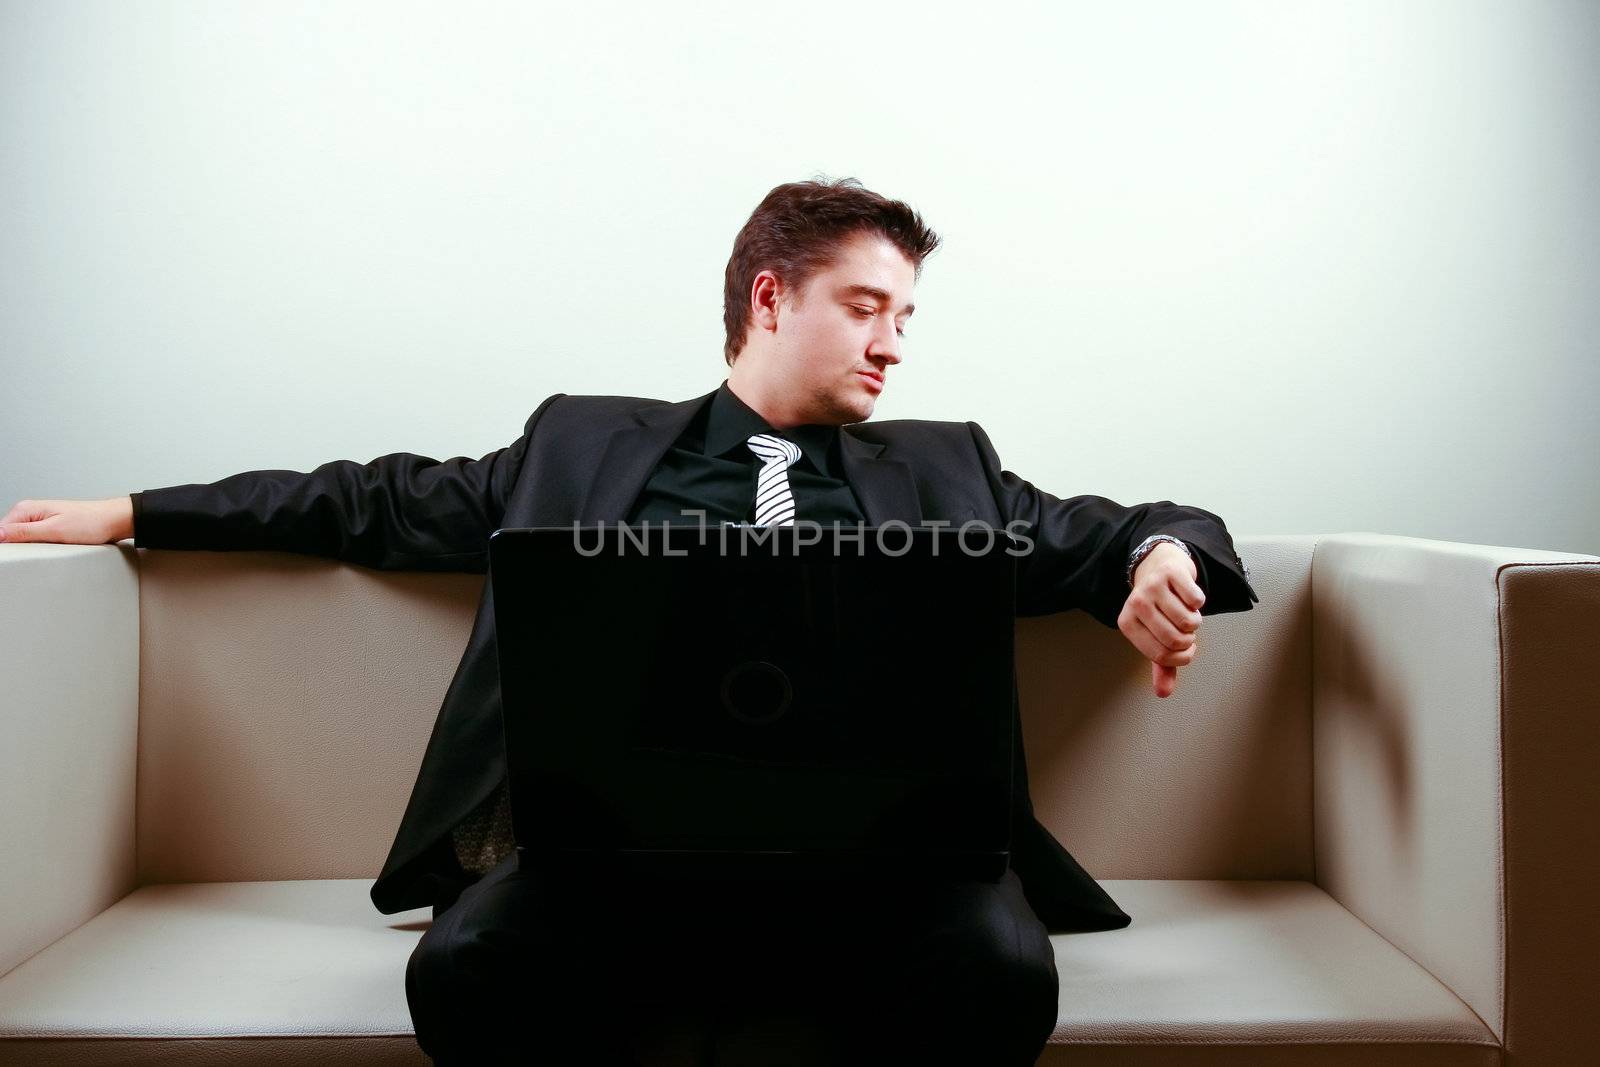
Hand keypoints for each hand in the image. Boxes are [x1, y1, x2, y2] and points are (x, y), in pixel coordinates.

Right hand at [0, 497, 134, 544]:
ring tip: (43, 552)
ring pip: (19, 539)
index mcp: (26, 509)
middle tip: (32, 556)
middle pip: (7, 536)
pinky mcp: (47, 527)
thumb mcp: (54, 530)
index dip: (5, 547)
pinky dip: (36, 548)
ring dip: (25, 549)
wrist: (113, 520)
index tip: (12, 556)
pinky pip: (32, 539)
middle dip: (15, 549)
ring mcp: (38, 520)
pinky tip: (45, 551)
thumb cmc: (91, 522)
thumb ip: (24, 532)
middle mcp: (29, 512)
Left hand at [1117, 542, 1203, 697]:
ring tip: (1185, 612)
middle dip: (1189, 640)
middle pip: (1175, 640)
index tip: (1185, 651)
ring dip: (1195, 621)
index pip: (1160, 655)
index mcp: (1127, 624)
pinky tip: (1188, 596)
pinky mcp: (1170, 572)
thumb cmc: (1159, 607)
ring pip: (1188, 621)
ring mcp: (1152, 587)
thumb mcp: (1156, 635)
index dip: (1180, 657)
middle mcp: (1136, 605)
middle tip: (1186, 631)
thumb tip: (1163, 693)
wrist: (1159, 566)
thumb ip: (1161, 665)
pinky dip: (1199, 602)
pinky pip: (1196, 600)